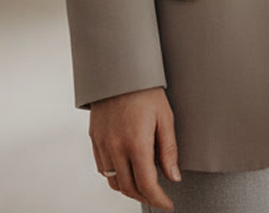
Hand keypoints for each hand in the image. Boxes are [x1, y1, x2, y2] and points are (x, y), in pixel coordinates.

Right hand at [88, 86, 179, 208]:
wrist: (119, 69)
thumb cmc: (145, 90)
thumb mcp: (165, 117)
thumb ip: (169, 150)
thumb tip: (174, 177)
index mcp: (136, 143)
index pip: (146, 185)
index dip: (158, 199)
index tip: (167, 204)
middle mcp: (116, 147)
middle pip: (129, 188)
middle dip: (145, 197)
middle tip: (158, 196)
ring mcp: (102, 144)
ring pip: (113, 181)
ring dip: (129, 188)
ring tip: (144, 184)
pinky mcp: (94, 139)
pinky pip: (102, 168)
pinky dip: (114, 175)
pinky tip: (126, 169)